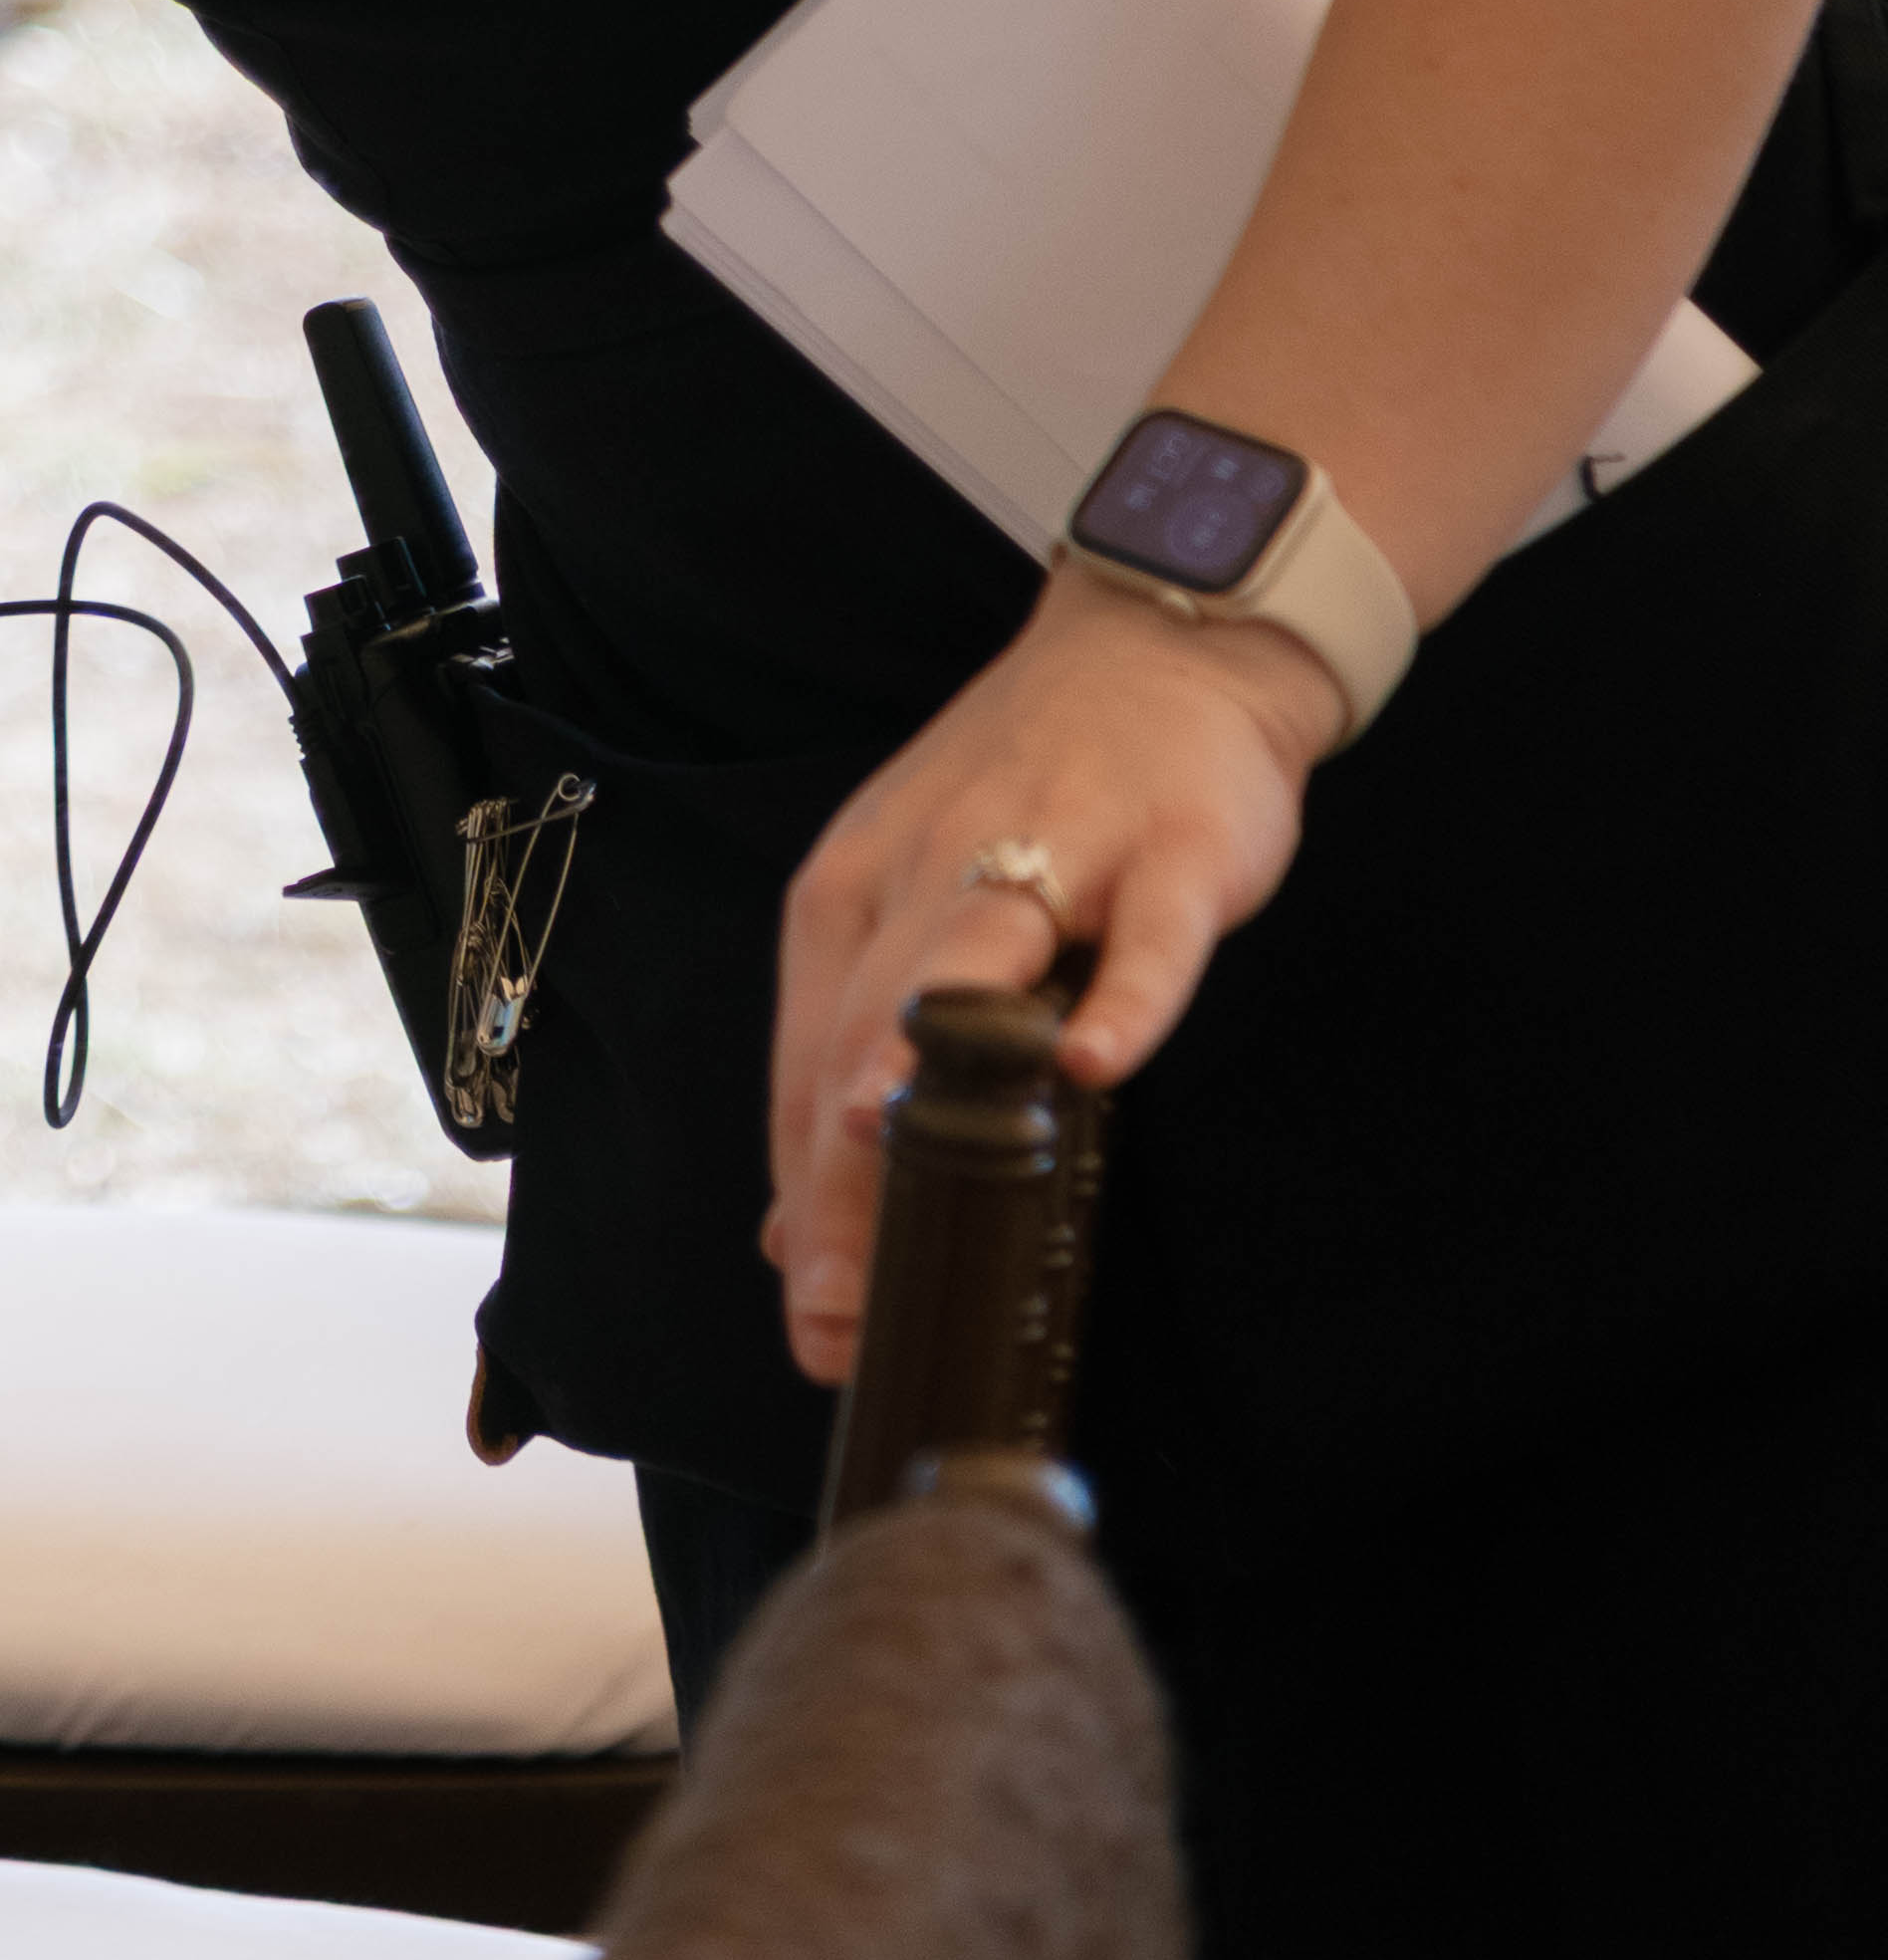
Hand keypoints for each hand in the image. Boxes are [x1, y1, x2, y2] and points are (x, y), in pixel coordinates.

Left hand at [763, 569, 1328, 1389]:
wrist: (1162, 643)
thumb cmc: (1031, 796)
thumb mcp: (913, 903)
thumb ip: (858, 1052)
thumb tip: (795, 1224)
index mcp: (855, 890)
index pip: (805, 1058)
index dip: (803, 1196)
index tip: (809, 1316)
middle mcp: (929, 868)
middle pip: (866, 1031)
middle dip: (841, 1174)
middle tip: (838, 1305)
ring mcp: (1051, 852)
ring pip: (969, 967)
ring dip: (923, 1062)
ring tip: (896, 1169)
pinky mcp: (1164, 849)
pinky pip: (1142, 934)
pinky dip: (1120, 997)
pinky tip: (1099, 1066)